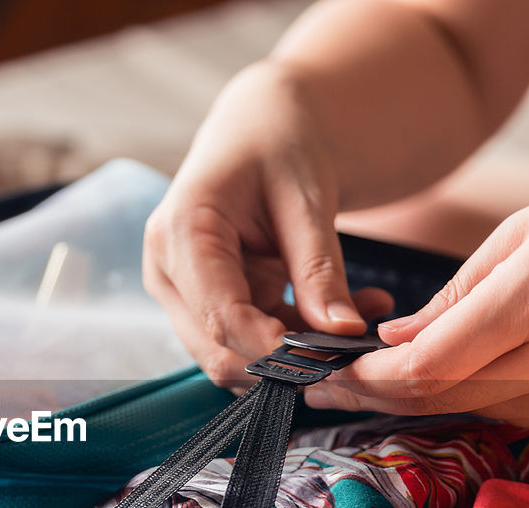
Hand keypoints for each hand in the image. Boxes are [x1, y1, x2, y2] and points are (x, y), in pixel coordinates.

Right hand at [143, 60, 392, 385]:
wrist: (263, 126)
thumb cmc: (281, 145)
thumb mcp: (308, 199)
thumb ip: (319, 269)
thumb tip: (342, 333)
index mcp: (180, 233)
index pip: (221, 318)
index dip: (276, 349)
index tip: (336, 356)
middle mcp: (167, 270)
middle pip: (218, 349)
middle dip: (288, 359)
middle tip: (357, 345)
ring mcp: (181, 292)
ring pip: (234, 355)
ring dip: (296, 353)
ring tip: (361, 314)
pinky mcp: (204, 304)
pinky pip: (248, 342)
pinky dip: (295, 341)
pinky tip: (341, 314)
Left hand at [306, 171, 528, 425]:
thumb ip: (459, 295)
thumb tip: (397, 340)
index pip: (424, 364)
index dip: (363, 376)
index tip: (318, 368)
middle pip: (434, 398)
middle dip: (365, 395)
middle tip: (313, 385)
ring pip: (462, 412)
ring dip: (401, 403)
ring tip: (347, 386)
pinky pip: (500, 412)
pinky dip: (454, 400)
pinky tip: (418, 385)